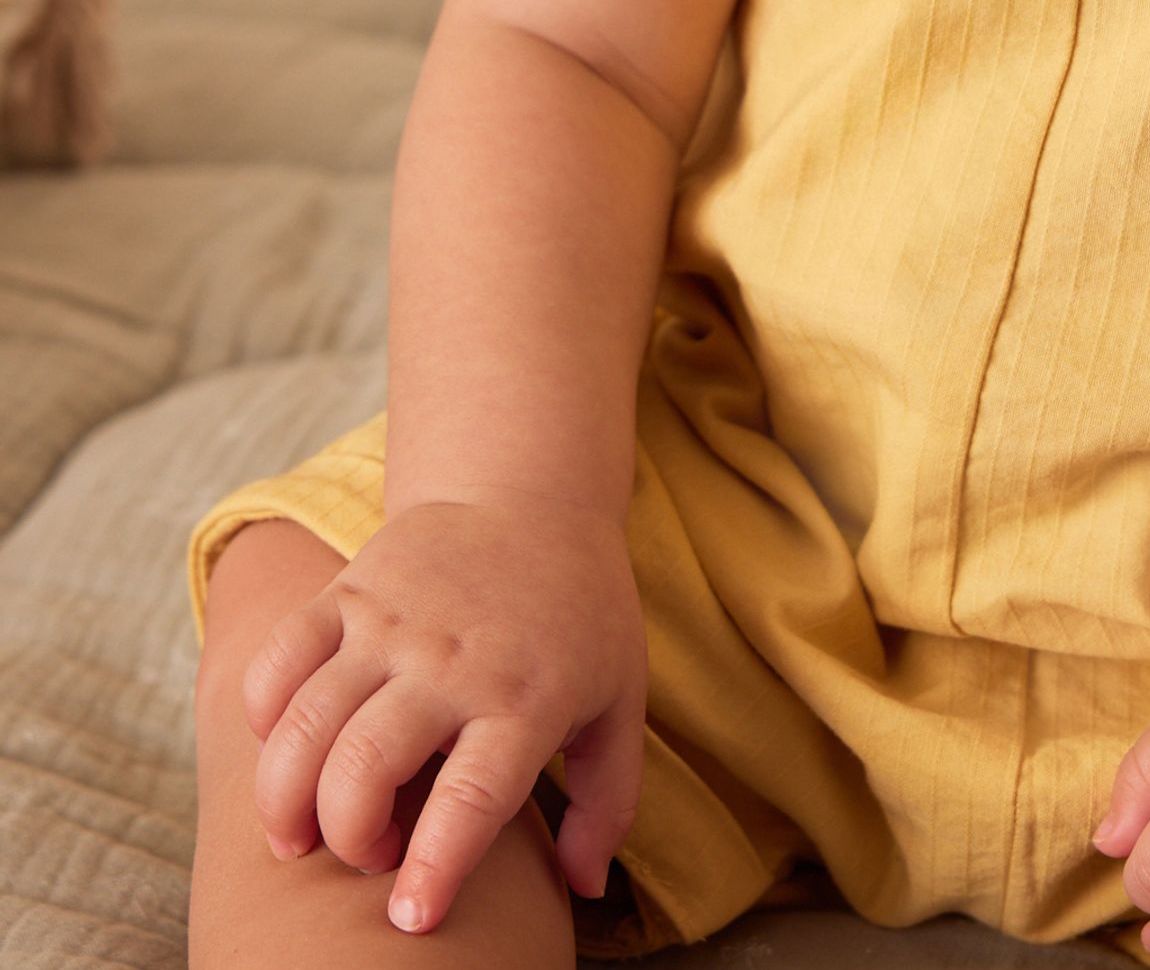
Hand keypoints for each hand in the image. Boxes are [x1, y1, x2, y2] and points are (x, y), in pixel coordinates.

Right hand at [242, 496, 646, 934]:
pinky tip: (284, 748)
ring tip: (295, 837)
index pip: (472, 799)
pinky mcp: (347, 589)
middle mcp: (453, 661)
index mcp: (525, 699)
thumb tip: (583, 890)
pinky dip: (262, 714)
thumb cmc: (580, 616)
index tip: (408, 921)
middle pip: (366, 765)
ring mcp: (391, 621)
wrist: (532, 495)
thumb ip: (608, 803)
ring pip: (307, 721)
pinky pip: (280, 657)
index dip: (433, 868)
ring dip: (284, 797)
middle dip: (346, 837)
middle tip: (364, 858)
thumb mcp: (620, 701)